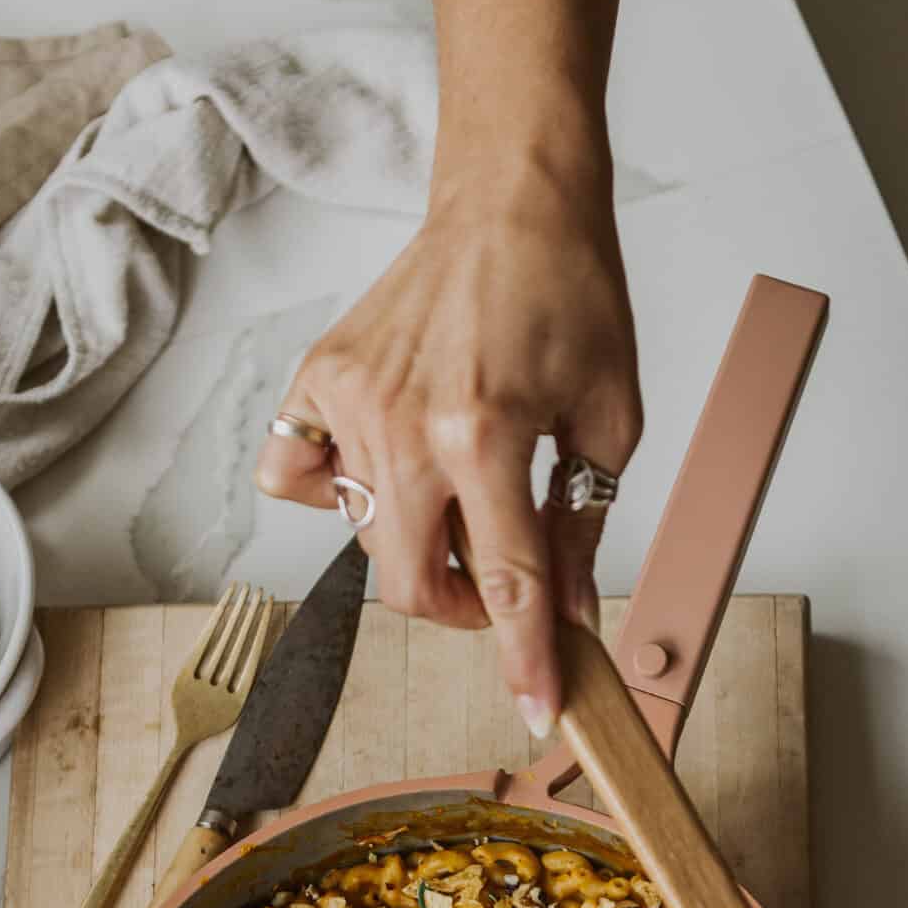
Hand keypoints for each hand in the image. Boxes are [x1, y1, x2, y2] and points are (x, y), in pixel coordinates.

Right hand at [254, 160, 641, 735]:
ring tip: (461, 493)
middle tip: (501, 584)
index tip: (536, 706)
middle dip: (464, 608)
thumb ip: (581, 523)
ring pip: (367, 537)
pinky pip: (298, 474)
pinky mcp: (319, 378)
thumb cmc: (569, 291)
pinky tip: (385, 468)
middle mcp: (406, 422)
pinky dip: (333, 491)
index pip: (506, 581)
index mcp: (486, 433)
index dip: (524, 657)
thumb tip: (565, 608)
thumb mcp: (609, 418)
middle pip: (412, 584)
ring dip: (417, 544)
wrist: (513, 201)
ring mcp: (351, 400)